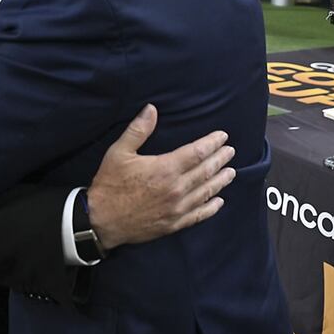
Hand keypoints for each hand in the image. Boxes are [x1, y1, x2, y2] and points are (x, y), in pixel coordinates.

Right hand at [86, 104, 235, 249]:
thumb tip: (152, 108)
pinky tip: (219, 202)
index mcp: (166, 168)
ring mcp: (177, 208)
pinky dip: (211, 208)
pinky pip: (199, 215)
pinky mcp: (174, 224)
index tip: (223, 137)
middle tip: (231, 152)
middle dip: (220, 160)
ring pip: (206, 192)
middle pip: (206, 171)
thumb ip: (138, 130)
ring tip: (231, 173)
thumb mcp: (119, 152)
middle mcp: (176, 188)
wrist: (101, 221)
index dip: (212, 143)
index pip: (197, 152)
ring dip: (221, 181)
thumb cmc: (110, 184)